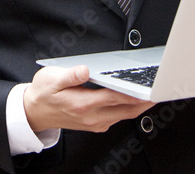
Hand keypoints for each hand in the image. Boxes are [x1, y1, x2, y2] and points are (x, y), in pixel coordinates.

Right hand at [23, 65, 154, 132]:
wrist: (34, 112)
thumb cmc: (43, 94)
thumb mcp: (51, 79)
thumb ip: (70, 75)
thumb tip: (84, 70)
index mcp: (83, 104)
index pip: (117, 98)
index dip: (135, 94)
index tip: (149, 89)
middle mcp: (92, 117)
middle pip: (127, 110)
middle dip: (145, 102)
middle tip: (160, 91)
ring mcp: (95, 123)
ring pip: (125, 116)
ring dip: (140, 106)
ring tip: (152, 94)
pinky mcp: (95, 124)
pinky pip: (118, 118)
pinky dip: (129, 109)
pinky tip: (134, 101)